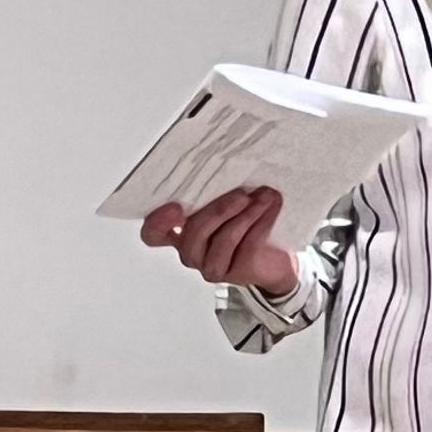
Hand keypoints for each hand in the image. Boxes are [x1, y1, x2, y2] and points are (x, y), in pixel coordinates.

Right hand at [141, 184, 298, 296]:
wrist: (278, 258)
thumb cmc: (247, 224)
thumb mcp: (227, 203)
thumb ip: (216, 191)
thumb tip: (225, 159)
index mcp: (181, 233)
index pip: (153, 233)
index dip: (158, 222)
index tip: (176, 207)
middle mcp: (192, 252)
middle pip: (193, 234)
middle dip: (218, 210)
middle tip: (241, 193)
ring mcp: (213, 265)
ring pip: (223, 240)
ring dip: (245, 215)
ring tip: (264, 196)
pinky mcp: (238, 273)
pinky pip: (248, 247)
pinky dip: (261, 223)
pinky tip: (272, 206)